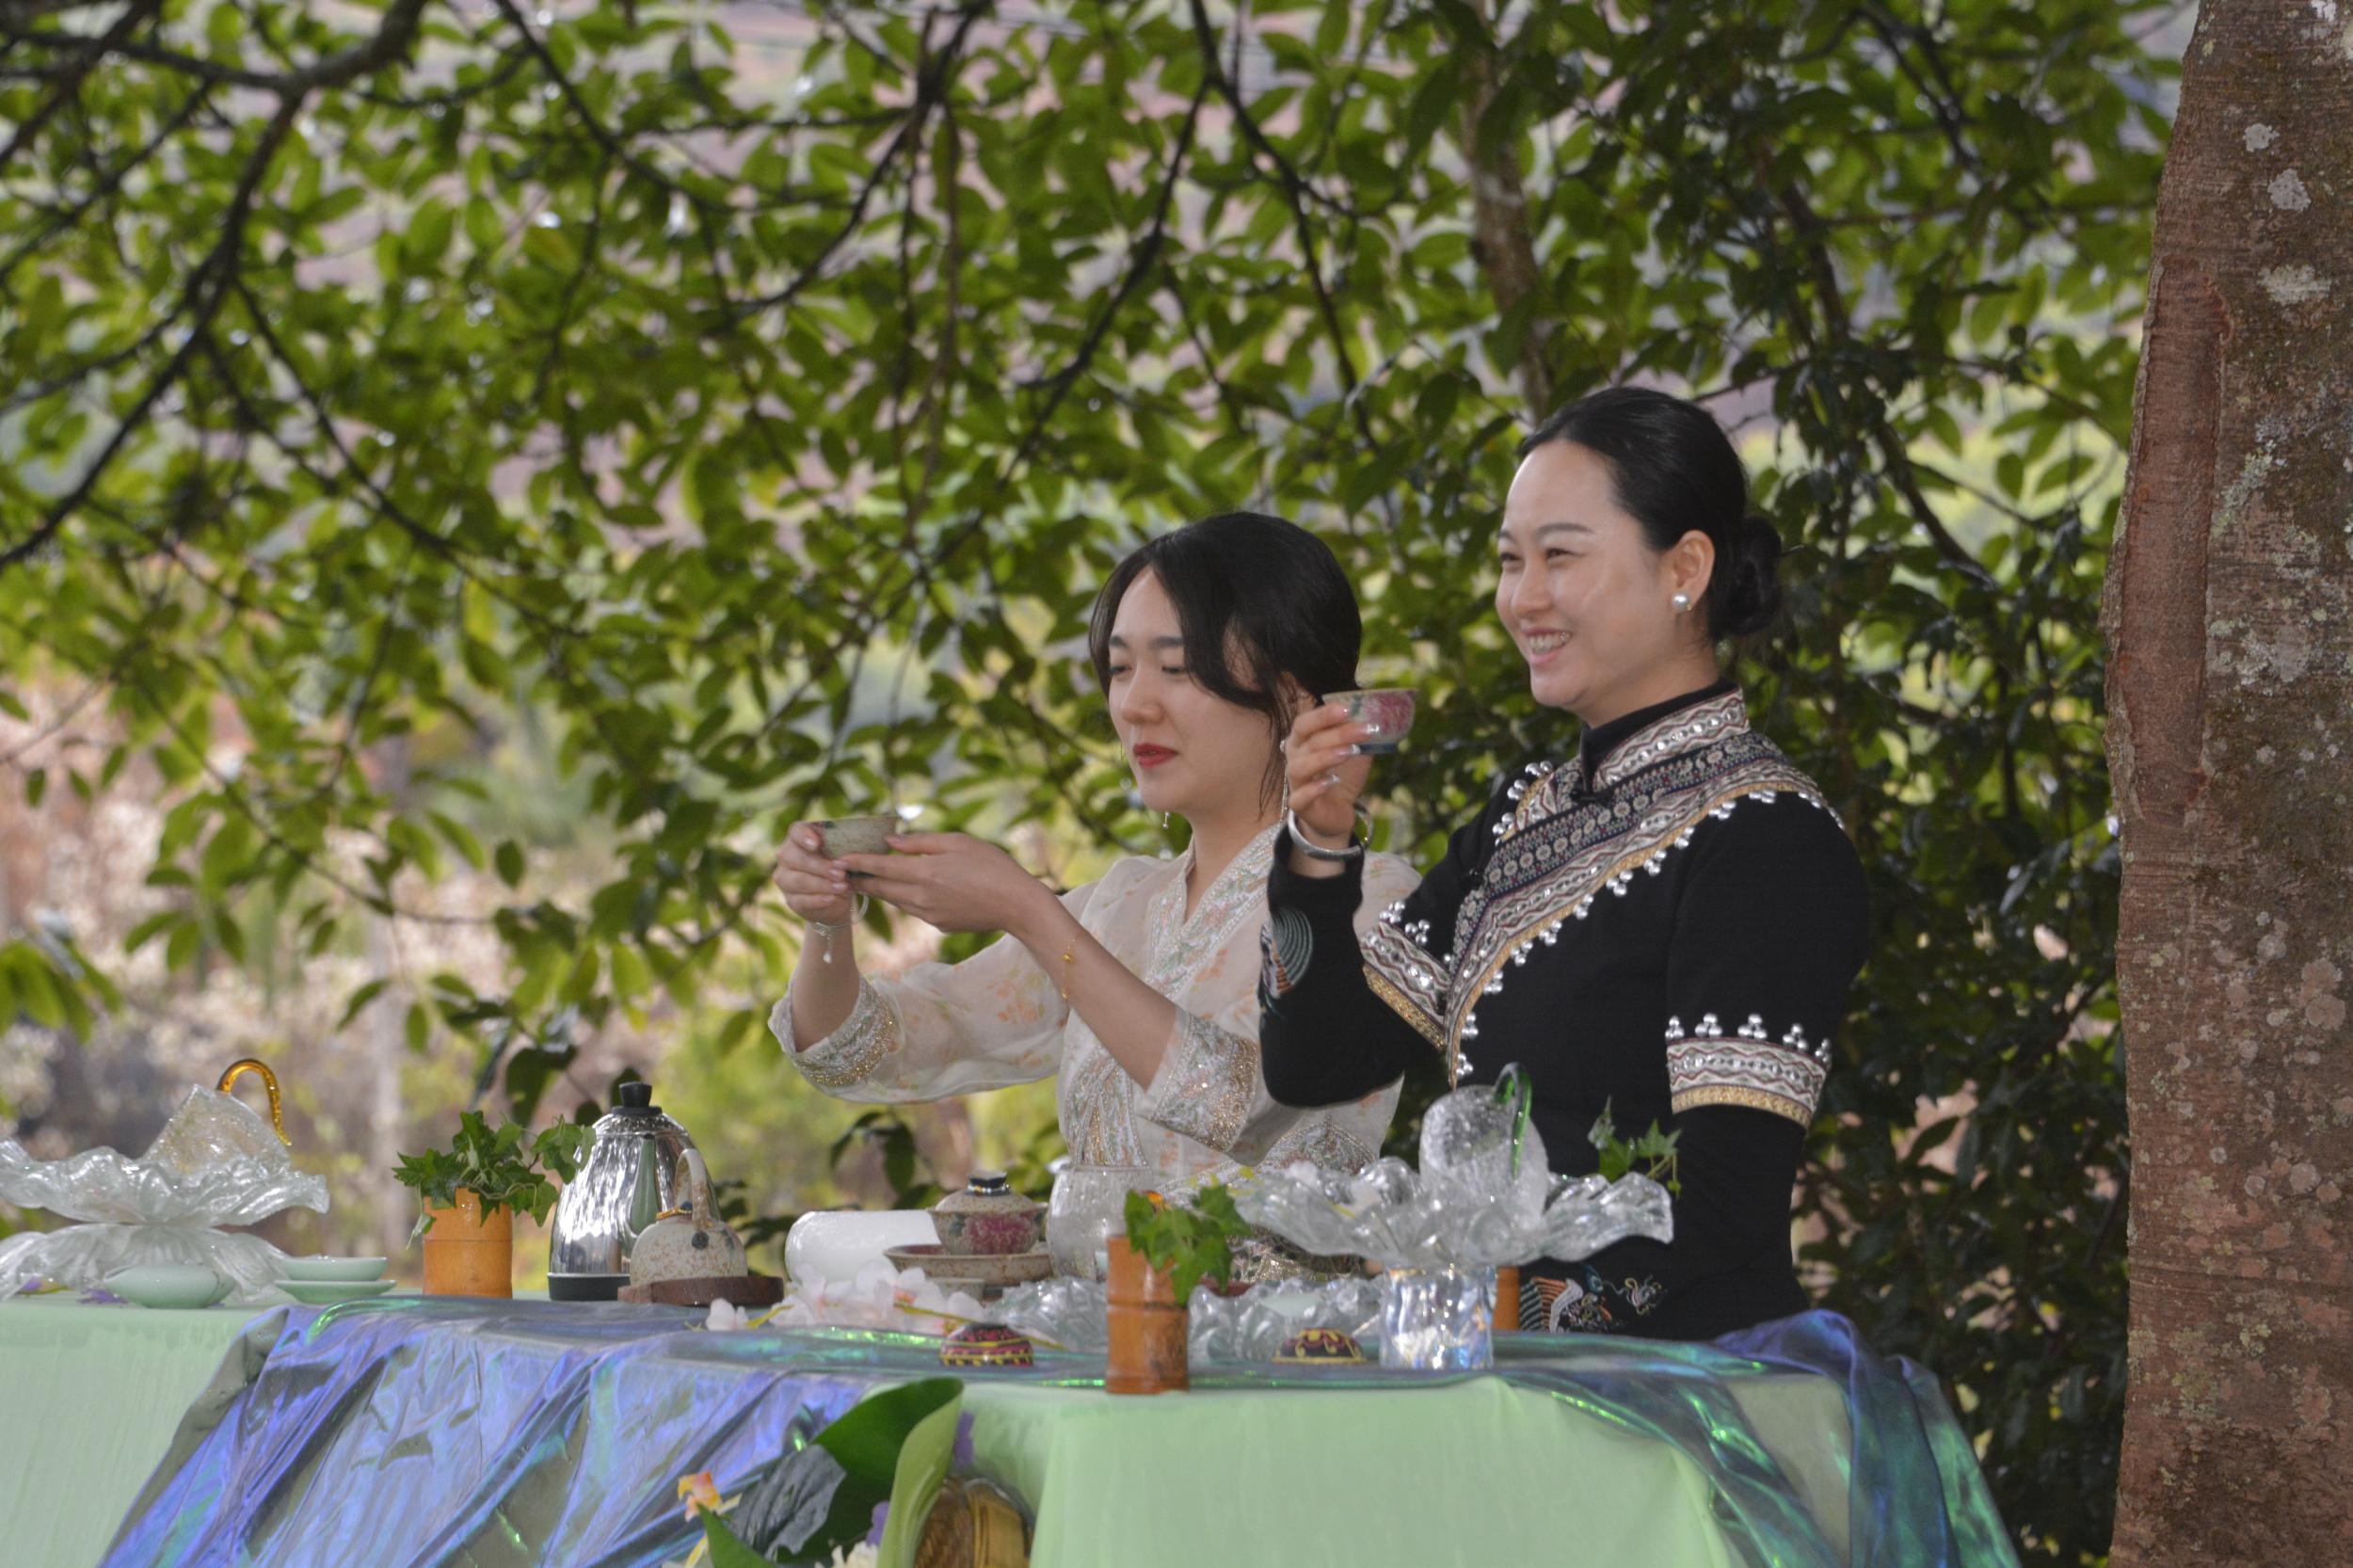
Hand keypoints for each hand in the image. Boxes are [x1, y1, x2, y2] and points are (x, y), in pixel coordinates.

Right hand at [773, 824, 858, 925]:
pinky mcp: (791, 900)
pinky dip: (818, 900)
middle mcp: (787, 857)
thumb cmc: (841, 866)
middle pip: (795, 857)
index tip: (816, 844)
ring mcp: (786, 879)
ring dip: (822, 884)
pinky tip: (832, 899)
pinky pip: (801, 900)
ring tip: (843, 887)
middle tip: (841, 873)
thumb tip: (853, 852)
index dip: (804, 836)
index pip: (796, 831)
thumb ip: (843, 848)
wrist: (838, 896)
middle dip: (820, 866)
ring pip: (799, 881)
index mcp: (800, 838)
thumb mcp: (844, 854)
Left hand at [834, 832, 1051, 935]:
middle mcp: (921, 897)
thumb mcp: (959, 842)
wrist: (1017, 905)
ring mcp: (929, 914)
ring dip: (880, 890)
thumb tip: (891, 841)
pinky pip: (915, 910)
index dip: (856, 862)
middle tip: (840, 872)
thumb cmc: (993, 866)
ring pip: (895, 901)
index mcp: (925, 872)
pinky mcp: (938, 925)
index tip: (837, 859)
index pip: (879, 867)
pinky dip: (906, 898)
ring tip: (867, 879)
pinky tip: (909, 890)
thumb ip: (922, 842)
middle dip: (859, 880)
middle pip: (880, 889)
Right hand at [1283, 701, 1373, 846]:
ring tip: (1350, 752)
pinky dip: (1313, 788)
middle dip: (1337, 734)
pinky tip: (1332, 781)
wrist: (1337, 811)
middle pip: (1309, 742)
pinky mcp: (1300, 805)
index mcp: (1303, 741)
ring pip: (1301, 767)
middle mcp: (1294, 758)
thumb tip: (1377, 716)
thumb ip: (1360, 736)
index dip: (1323, 715)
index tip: (1347, 708)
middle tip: (1364, 730)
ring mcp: (1295, 782)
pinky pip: (1299, 797)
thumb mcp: (1354, 752)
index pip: (1305, 722)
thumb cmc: (1341, 776)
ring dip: (1325, 757)